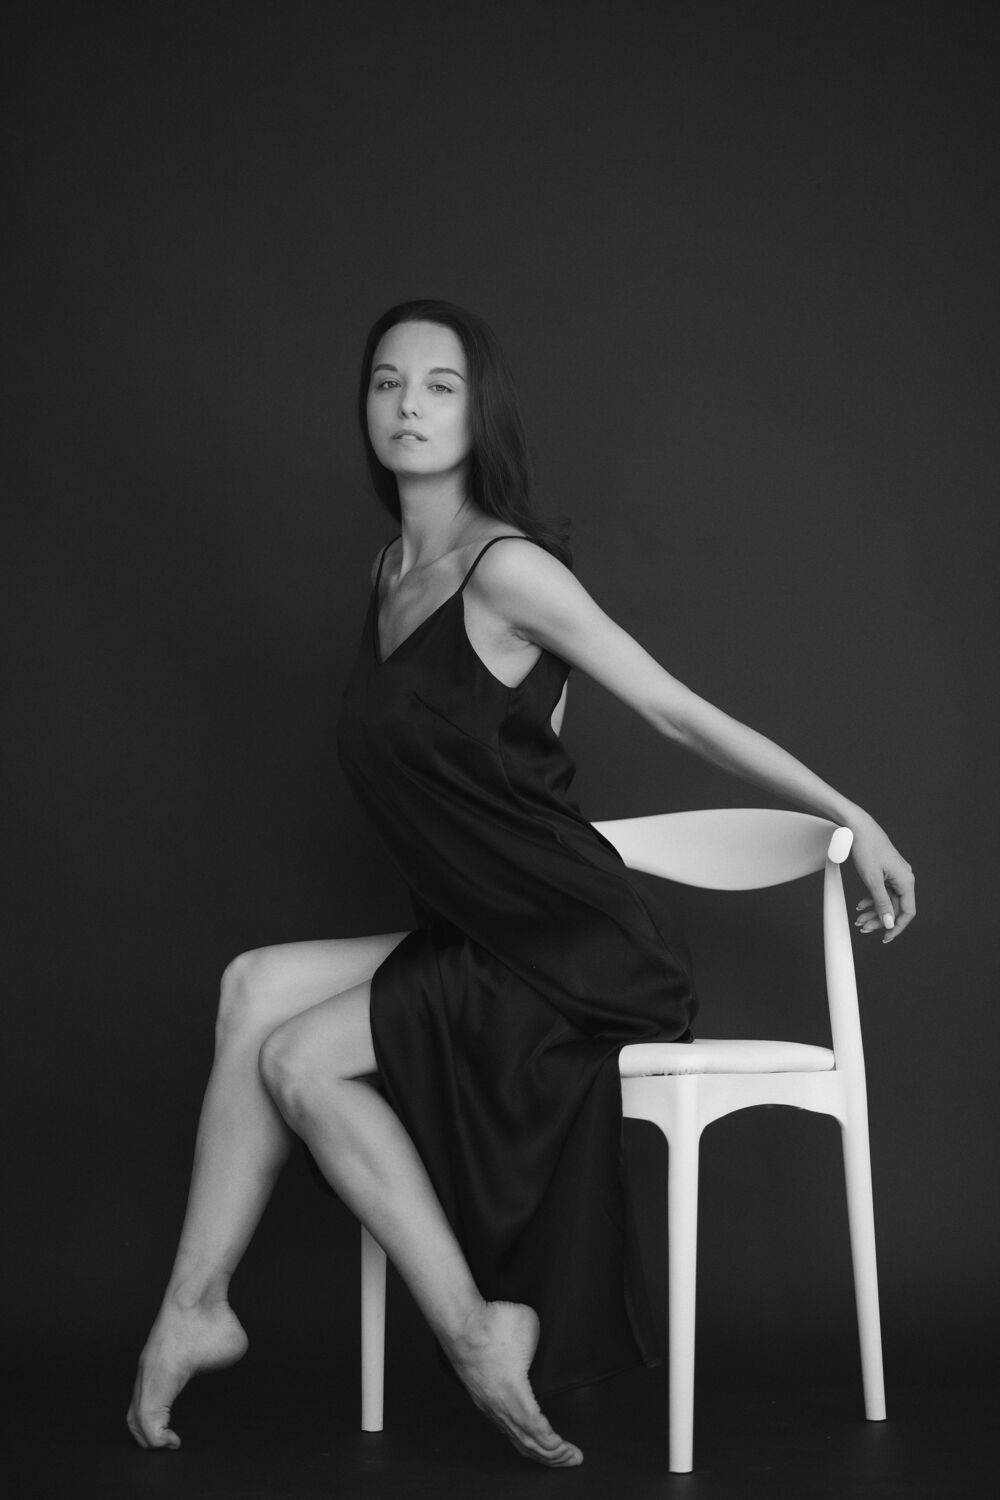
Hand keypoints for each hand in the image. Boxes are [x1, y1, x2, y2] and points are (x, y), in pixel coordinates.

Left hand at [848, 815, 915, 944]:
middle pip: (896, 907)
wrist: (856, 827)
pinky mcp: (886, 871)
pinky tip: (861, 906)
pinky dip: (872, 900)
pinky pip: (882, 891)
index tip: (885, 937)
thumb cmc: (865, 849)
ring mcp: (895, 874)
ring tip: (859, 920)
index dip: (897, 926)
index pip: (907, 911)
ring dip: (874, 911)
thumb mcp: (872, 880)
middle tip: (863, 929)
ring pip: (887, 900)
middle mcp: (904, 878)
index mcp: (906, 880)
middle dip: (880, 920)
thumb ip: (882, 903)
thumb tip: (889, 923)